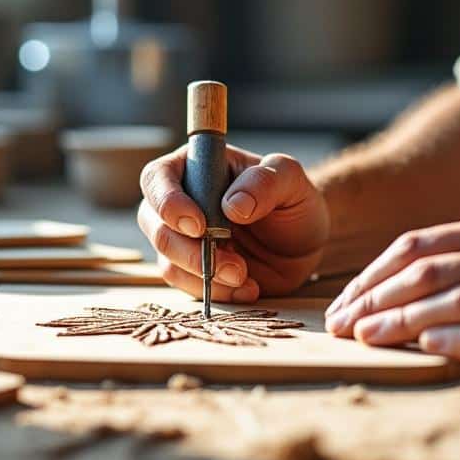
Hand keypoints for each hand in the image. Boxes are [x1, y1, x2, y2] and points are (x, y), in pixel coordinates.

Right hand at [138, 145, 329, 302]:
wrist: (304, 241)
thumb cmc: (293, 199)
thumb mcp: (291, 179)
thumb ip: (265, 182)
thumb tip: (232, 205)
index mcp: (195, 167)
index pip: (158, 177)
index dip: (167, 202)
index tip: (198, 226)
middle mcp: (181, 201)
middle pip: (154, 225)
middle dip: (190, 251)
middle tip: (233, 264)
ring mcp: (183, 239)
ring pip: (167, 261)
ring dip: (205, 275)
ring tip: (245, 276)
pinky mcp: (193, 270)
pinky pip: (187, 286)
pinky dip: (217, 292)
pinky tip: (248, 287)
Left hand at [324, 204, 459, 384]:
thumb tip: (394, 287)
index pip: (421, 245)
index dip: (373, 274)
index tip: (342, 302)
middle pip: (430, 270)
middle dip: (375, 298)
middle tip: (339, 325)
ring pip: (459, 300)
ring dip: (403, 320)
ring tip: (366, 338)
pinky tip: (427, 349)